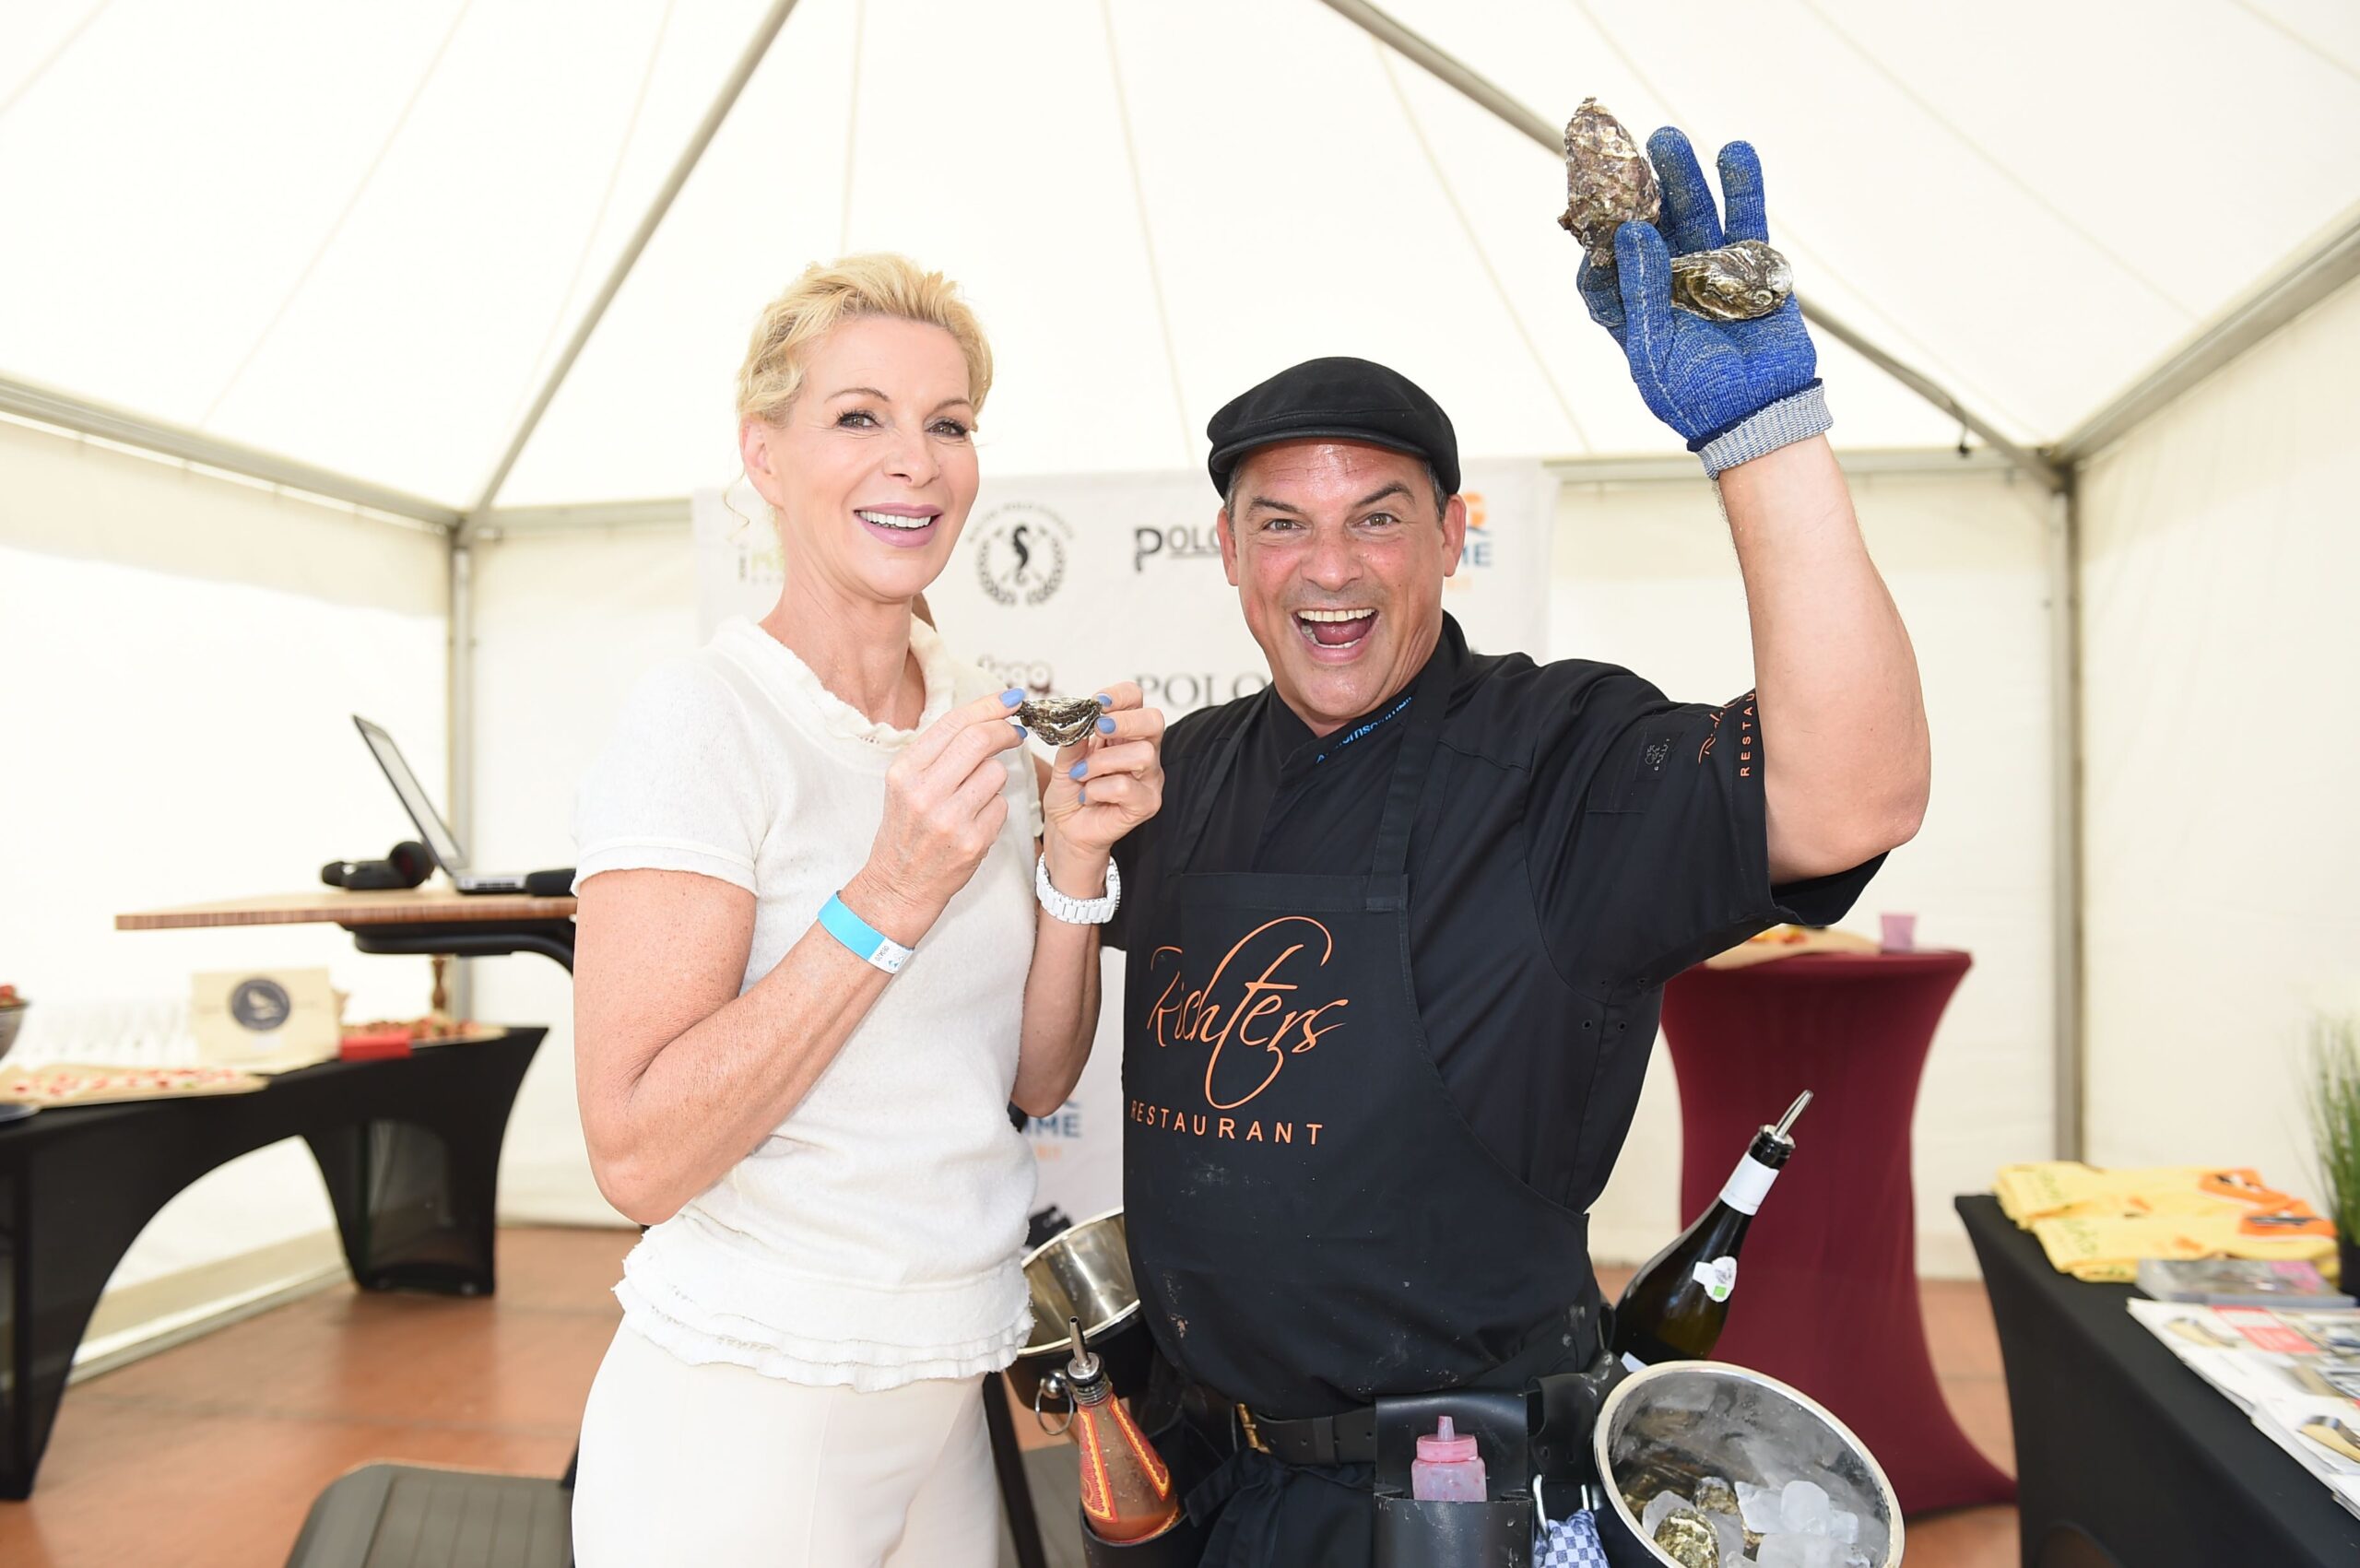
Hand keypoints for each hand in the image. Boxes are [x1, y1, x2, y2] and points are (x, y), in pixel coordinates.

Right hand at [846, 689, 1028, 941]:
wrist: (900, 885)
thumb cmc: (908, 829)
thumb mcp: (906, 784)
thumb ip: (940, 752)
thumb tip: (988, 716)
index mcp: (904, 771)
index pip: (954, 724)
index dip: (989, 706)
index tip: (1012, 699)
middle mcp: (923, 792)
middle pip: (980, 740)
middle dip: (1005, 731)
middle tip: (1015, 733)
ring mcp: (949, 819)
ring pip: (996, 773)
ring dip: (995, 778)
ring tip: (973, 796)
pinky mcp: (972, 842)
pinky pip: (1001, 806)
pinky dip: (995, 809)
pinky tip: (975, 822)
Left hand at [1040, 682, 1163, 887]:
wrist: (1066, 829)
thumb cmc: (1070, 791)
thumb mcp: (1065, 758)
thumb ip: (1074, 737)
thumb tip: (1079, 717)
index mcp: (1124, 732)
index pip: (1136, 699)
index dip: (1120, 695)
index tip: (1097, 702)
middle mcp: (1144, 751)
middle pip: (1153, 720)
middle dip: (1123, 721)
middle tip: (1097, 729)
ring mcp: (1149, 778)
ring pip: (1141, 754)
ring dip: (1101, 762)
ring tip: (1081, 774)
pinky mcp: (1147, 803)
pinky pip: (1126, 787)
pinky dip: (1099, 789)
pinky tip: (1088, 795)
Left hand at [1578, 128, 1816, 444]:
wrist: (1761, 415)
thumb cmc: (1698, 397)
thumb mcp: (1654, 353)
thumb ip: (1642, 293)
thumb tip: (1633, 232)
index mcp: (1633, 310)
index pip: (1605, 266)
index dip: (1596, 239)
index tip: (1591, 210)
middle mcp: (1669, 283)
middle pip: (1651, 226)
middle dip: (1639, 191)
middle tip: (1628, 152)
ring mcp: (1711, 270)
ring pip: (1695, 214)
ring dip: (1683, 177)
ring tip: (1669, 140)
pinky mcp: (1752, 266)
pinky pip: (1746, 220)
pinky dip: (1743, 187)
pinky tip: (1734, 153)